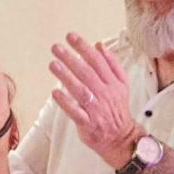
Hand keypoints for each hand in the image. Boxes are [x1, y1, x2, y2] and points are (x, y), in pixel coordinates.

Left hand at [48, 34, 141, 164]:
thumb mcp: (121, 84)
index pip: (98, 61)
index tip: (70, 36)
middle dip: (71, 58)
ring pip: (80, 90)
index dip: (83, 47)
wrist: (121, 137)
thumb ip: (112, 64)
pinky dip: (66, 103)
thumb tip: (99, 45)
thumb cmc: (116, 108)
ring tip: (52, 64)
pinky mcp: (88, 123)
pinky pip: (76, 112)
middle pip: (87, 73)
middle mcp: (105, 94)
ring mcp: (96, 109)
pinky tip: (55, 92)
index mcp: (113, 83)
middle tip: (56, 47)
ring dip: (66, 77)